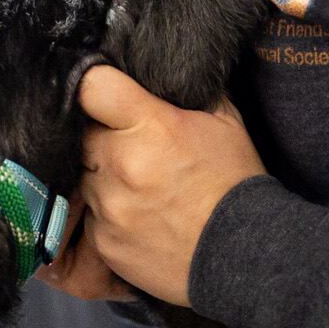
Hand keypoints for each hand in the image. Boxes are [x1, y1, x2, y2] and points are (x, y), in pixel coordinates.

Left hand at [64, 66, 264, 306]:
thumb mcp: (224, 121)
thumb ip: (185, 93)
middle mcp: (120, 165)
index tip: (105, 94)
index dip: (96, 86)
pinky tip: (142, 217)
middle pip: (83, 135)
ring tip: (143, 188)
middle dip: (101, 137)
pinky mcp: (103, 241)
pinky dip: (110, 214)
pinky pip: (92, 216)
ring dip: (104, 177)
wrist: (244, 255)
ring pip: (85, 177)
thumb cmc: (235, 183)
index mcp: (150, 127)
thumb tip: (159, 72)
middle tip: (132, 148)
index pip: (92, 87)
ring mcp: (109, 206)